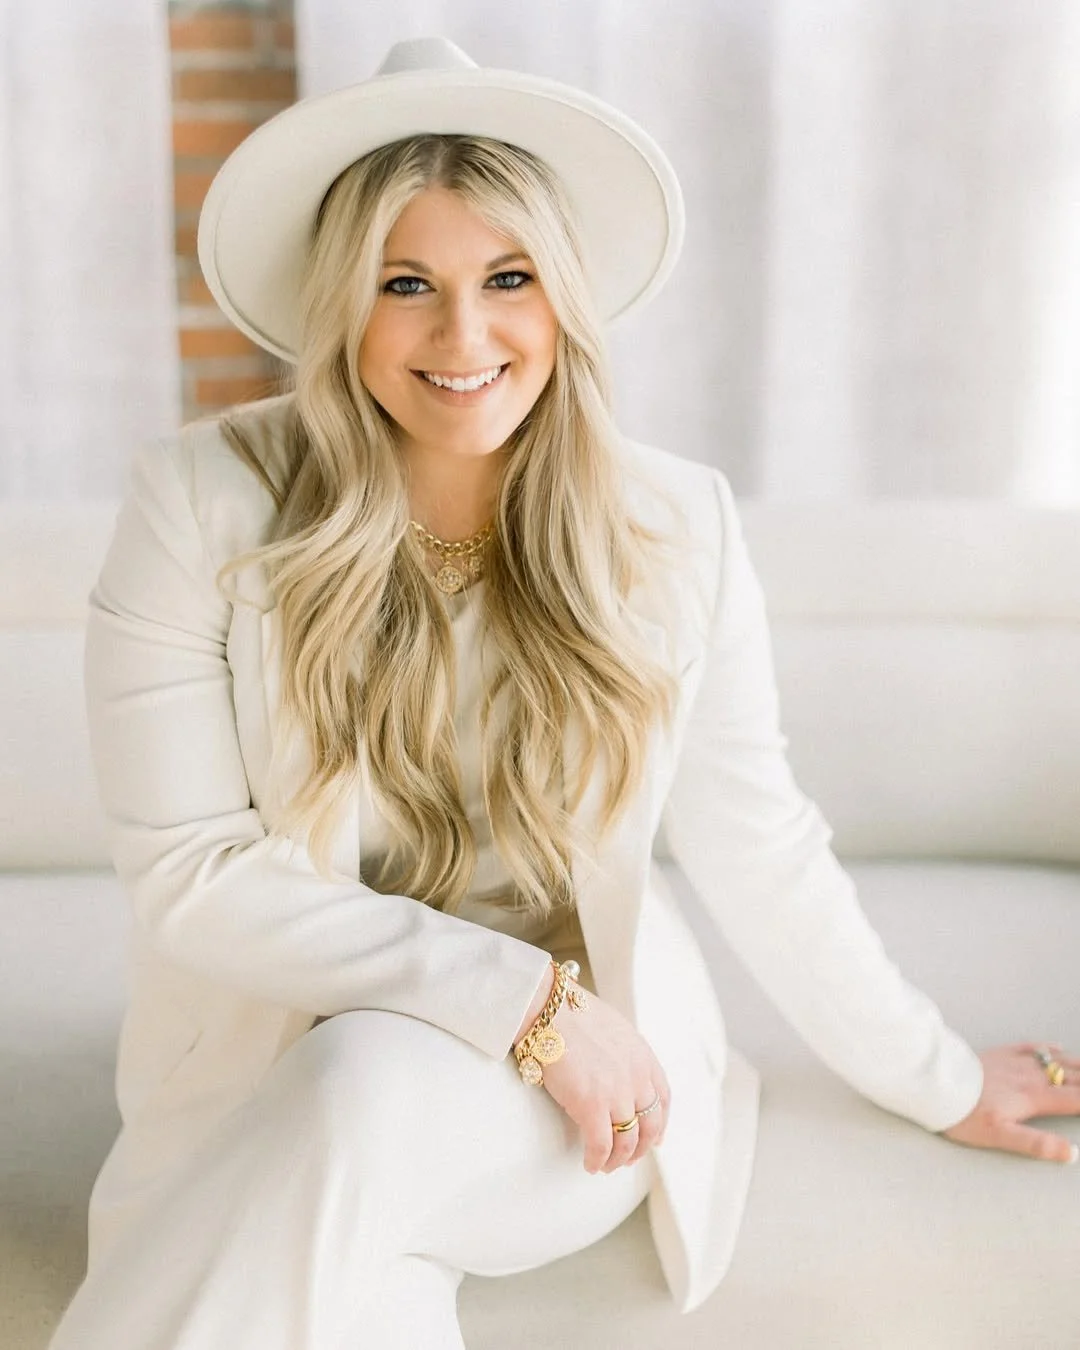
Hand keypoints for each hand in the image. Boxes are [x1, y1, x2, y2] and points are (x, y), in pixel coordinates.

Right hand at [515, 976, 670, 1173]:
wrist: (548, 1010)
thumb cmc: (571, 1012)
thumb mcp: (613, 1028)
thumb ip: (624, 1053)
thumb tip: (617, 1069)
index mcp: (643, 1056)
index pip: (662, 1097)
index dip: (660, 1122)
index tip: (655, 1137)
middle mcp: (637, 1077)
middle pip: (649, 1124)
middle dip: (640, 1147)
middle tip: (628, 1158)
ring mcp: (616, 1093)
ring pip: (626, 1140)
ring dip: (617, 1159)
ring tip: (605, 1165)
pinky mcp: (591, 1106)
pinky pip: (600, 1145)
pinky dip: (597, 1160)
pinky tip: (589, 1164)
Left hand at [941, 1043, 1079, 1163]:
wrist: (935, 1084)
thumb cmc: (966, 1114)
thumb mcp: (1001, 1136)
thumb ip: (1037, 1144)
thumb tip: (1072, 1153)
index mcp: (1034, 1098)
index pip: (1076, 1100)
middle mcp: (1030, 1077)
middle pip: (1072, 1077)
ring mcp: (1015, 1063)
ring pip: (1055, 1061)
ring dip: (1078, 1065)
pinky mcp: (999, 1054)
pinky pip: (1030, 1047)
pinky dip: (1049, 1049)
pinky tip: (1057, 1047)